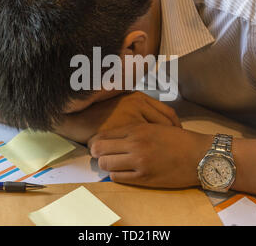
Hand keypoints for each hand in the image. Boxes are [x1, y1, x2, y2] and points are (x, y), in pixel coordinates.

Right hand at [53, 92, 180, 142]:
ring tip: (166, 154)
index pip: (167, 113)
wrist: (77, 117)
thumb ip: (137, 109)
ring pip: (156, 135)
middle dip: (173, 137)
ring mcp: (130, 117)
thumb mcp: (121, 104)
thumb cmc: (99, 112)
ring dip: (162, 146)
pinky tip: (149, 158)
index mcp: (139, 97)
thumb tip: (156, 122)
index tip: (178, 136)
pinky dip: (148, 152)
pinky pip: (142, 143)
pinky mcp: (122, 130)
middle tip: (176, 148)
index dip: (175, 126)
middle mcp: (137, 104)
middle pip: (166, 124)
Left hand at [88, 124, 212, 187]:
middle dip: (97, 152)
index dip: (97, 140)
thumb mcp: (156, 126)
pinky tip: (122, 171)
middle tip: (100, 154)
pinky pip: (118, 177)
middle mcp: (136, 144)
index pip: (105, 134)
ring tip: (112, 163)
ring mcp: (139, 161)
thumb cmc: (180, 140)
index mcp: (138, 129)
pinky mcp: (144, 178)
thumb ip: (135, 130)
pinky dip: (116, 175)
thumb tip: (115, 136)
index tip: (96, 144)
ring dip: (106, 164)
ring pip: (106, 164)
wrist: (199, 155)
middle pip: (100, 149)